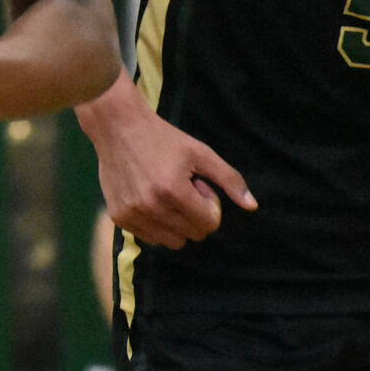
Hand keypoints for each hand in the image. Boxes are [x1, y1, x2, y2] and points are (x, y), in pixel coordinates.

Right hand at [77, 85, 253, 250]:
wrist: (117, 127)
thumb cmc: (163, 138)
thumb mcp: (200, 152)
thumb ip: (229, 179)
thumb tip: (252, 206)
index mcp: (173, 191)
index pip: (209, 224)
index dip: (210, 205)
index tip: (198, 186)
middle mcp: (151, 207)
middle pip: (193, 235)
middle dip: (194, 215)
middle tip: (182, 189)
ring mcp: (133, 214)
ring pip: (172, 242)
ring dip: (176, 224)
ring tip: (166, 196)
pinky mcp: (119, 218)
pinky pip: (150, 239)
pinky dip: (157, 225)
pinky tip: (150, 200)